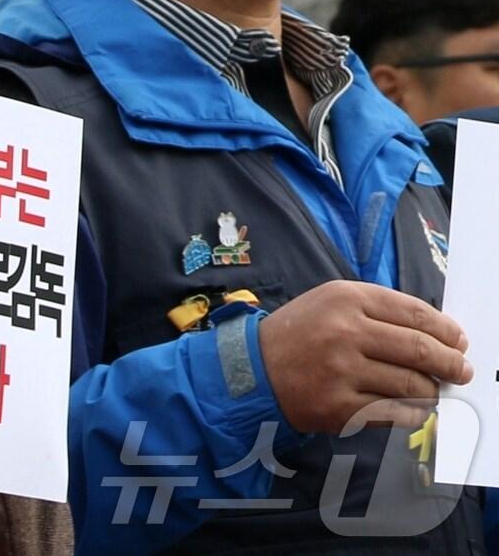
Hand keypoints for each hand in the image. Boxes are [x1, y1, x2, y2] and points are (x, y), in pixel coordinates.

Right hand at [258, 280, 471, 432]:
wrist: (251, 369)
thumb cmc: (297, 334)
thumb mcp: (330, 303)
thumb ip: (377, 312)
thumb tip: (436, 336)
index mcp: (345, 298)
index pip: (414, 313)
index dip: (445, 330)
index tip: (458, 341)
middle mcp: (345, 331)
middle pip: (420, 349)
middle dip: (450, 363)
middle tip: (461, 370)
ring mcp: (342, 371)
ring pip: (412, 384)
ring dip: (431, 390)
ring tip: (433, 390)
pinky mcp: (339, 406)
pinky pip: (394, 413)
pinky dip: (413, 413)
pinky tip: (414, 409)